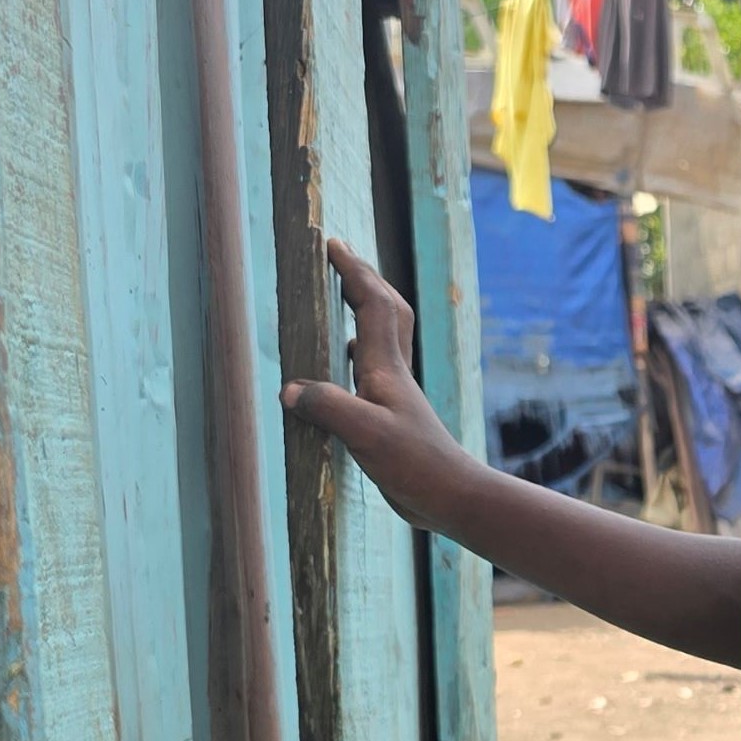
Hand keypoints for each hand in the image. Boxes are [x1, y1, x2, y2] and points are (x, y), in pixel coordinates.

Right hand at [281, 240, 483, 532]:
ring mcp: (395, 392)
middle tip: (340, 257)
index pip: (371, 305)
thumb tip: (289, 389)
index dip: (353, 272)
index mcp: (386, 368)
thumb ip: (328, 407)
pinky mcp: (392, 413)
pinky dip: (358, 350)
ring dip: (365, 308)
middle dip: (364, 278)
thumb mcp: (365, 434)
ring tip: (341, 296)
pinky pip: (373, 367)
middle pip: (386, 309)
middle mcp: (393, 372)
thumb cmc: (415, 464)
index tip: (332, 245)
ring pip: (383, 335)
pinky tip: (344, 361)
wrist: (451, 496)